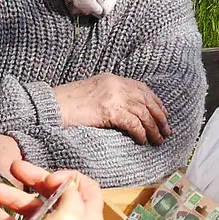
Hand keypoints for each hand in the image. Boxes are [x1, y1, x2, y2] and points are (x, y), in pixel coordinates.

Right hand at [0, 160, 105, 219]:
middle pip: (53, 194)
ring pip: (30, 208)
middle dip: (33, 180)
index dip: (68, 177)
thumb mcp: (69, 215)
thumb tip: (66, 180)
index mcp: (87, 217)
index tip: (49, 178)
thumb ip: (70, 192)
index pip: (85, 188)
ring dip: (10, 196)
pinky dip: (0, 216)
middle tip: (14, 168)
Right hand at [54, 74, 170, 144]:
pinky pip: (133, 123)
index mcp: (112, 78)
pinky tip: (143, 141)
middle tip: (167, 130)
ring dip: (154, 128)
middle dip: (160, 117)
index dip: (155, 102)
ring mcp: (113, 96)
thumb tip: (125, 112)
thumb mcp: (92, 93)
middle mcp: (116, 85)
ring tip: (158, 140)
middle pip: (147, 100)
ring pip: (143, 113)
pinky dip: (141, 133)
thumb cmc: (67, 104)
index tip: (163, 114)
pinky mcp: (110, 110)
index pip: (142, 88)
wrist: (51, 107)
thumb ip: (108, 97)